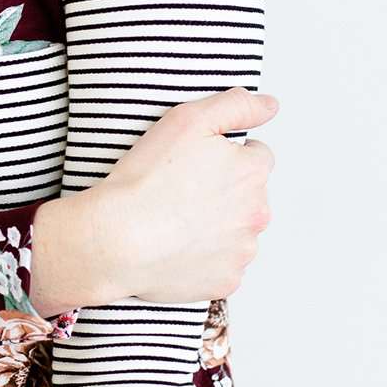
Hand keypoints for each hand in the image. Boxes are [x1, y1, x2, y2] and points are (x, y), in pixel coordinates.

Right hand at [86, 86, 277, 302]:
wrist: (117, 238)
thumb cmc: (146, 180)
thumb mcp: (189, 120)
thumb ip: (236, 105)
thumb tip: (270, 105)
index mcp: (252, 173)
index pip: (256, 157)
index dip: (225, 156)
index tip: (196, 164)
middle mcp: (257, 214)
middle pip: (249, 196)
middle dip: (224, 192)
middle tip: (182, 191)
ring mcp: (243, 252)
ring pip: (237, 232)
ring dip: (217, 226)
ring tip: (176, 221)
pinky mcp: (226, 281)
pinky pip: (223, 266)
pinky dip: (206, 258)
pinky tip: (177, 247)